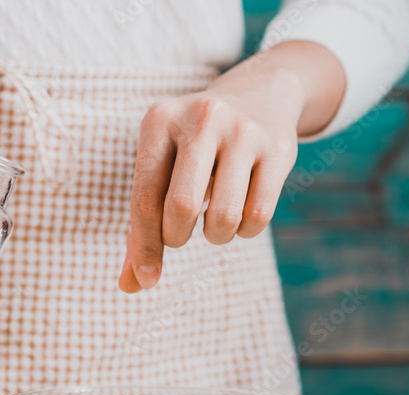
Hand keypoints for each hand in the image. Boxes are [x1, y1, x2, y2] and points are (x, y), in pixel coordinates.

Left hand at [118, 41, 345, 291]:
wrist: (261, 93)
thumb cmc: (194, 149)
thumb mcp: (162, 170)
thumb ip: (142, 227)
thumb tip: (130, 286)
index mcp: (159, 121)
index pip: (144, 198)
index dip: (144, 246)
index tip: (146, 279)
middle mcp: (201, 119)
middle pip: (181, 208)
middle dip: (177, 238)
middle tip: (181, 234)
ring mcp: (243, 131)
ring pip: (224, 217)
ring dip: (216, 237)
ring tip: (213, 224)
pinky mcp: (278, 148)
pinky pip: (258, 216)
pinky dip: (246, 231)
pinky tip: (241, 214)